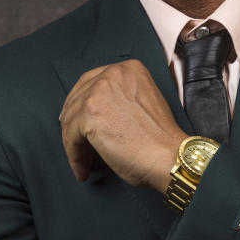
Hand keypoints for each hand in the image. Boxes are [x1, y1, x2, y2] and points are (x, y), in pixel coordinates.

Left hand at [58, 58, 186, 189]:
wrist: (169, 157)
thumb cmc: (161, 141)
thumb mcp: (143, 103)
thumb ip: (120, 100)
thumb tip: (94, 116)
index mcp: (128, 69)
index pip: (93, 83)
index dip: (84, 105)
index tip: (80, 122)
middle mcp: (112, 73)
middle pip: (77, 98)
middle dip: (73, 123)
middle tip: (74, 142)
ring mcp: (99, 92)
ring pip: (71, 119)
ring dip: (74, 143)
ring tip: (82, 162)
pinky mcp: (89, 114)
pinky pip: (70, 137)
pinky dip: (74, 156)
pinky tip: (83, 169)